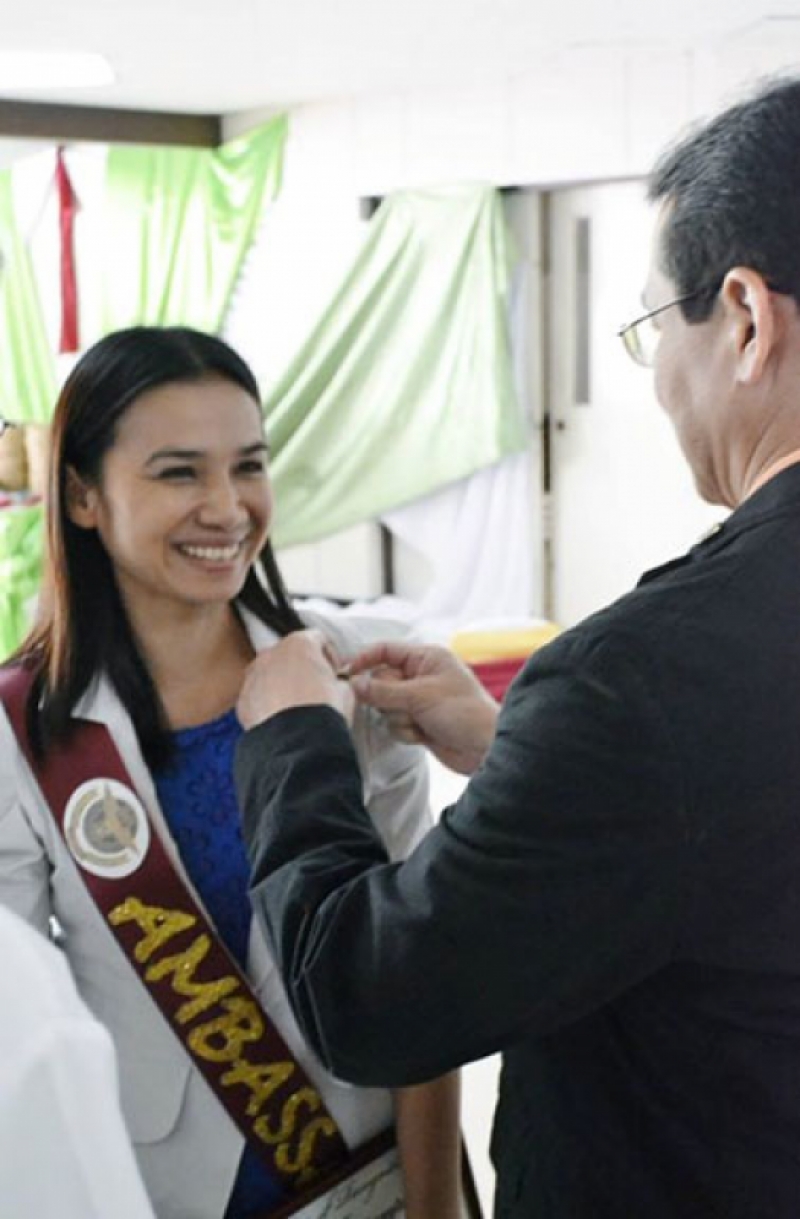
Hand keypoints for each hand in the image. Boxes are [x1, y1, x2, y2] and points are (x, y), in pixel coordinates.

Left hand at [237, 630, 354, 730]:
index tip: (334, 673)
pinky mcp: (243, 700)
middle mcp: (271, 654)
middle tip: (315, 690)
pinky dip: (266, 704)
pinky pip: (256, 696)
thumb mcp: (345, 691)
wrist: (298, 740)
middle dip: (301, 669)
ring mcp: (253, 676)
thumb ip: (338, 680)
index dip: (330, 657)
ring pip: (269, 674)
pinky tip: (280, 719)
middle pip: (289, 655)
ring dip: (281, 685)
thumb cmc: (324, 711)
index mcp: (299, 644)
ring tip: (296, 707)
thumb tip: (336, 685)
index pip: (318, 639)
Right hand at [347, 642, 498, 774]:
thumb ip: (383, 690)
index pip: (386, 650)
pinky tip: (424, 735)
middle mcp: (421, 675)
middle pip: (381, 680)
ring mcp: (419, 700)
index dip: (365, 659)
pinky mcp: (418, 721)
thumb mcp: (420, 696)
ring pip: (385, 705)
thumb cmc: (463, 713)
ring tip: (420, 722)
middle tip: (404, 707)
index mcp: (427, 657)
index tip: (348, 674)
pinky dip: (405, 731)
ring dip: (398, 718)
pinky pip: (394, 723)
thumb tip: (353, 683)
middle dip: (387, 698)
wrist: (485, 750)